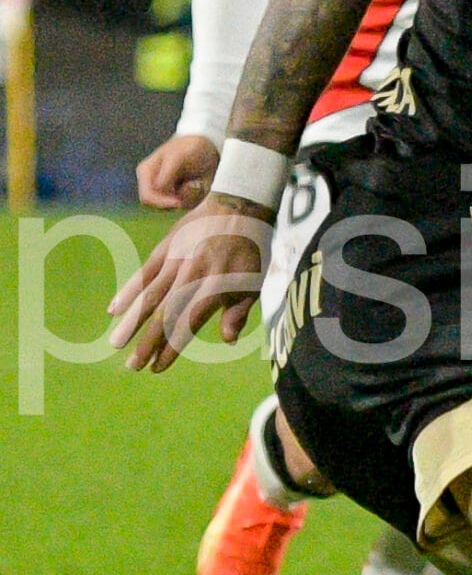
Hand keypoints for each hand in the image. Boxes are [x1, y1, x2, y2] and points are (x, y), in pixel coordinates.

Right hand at [106, 195, 271, 371]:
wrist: (238, 206)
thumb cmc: (251, 250)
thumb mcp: (254, 283)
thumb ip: (238, 312)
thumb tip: (228, 340)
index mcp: (214, 289)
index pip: (186, 326)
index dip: (171, 349)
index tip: (157, 367)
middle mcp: (190, 278)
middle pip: (163, 316)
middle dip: (147, 343)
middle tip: (132, 365)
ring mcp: (174, 262)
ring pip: (148, 297)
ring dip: (132, 322)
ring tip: (116, 342)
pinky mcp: (164, 249)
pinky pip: (143, 274)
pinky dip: (128, 291)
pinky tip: (114, 309)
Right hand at [136, 133, 218, 210]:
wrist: (208, 144)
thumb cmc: (189, 147)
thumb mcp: (177, 158)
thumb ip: (166, 175)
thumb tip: (158, 189)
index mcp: (146, 173)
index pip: (147, 198)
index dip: (162, 203)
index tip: (179, 202)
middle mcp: (153, 184)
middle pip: (159, 206)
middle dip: (176, 201)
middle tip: (192, 188)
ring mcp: (167, 190)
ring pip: (175, 207)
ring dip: (188, 199)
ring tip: (197, 182)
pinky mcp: (181, 194)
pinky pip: (186, 204)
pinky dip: (195, 197)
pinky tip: (200, 184)